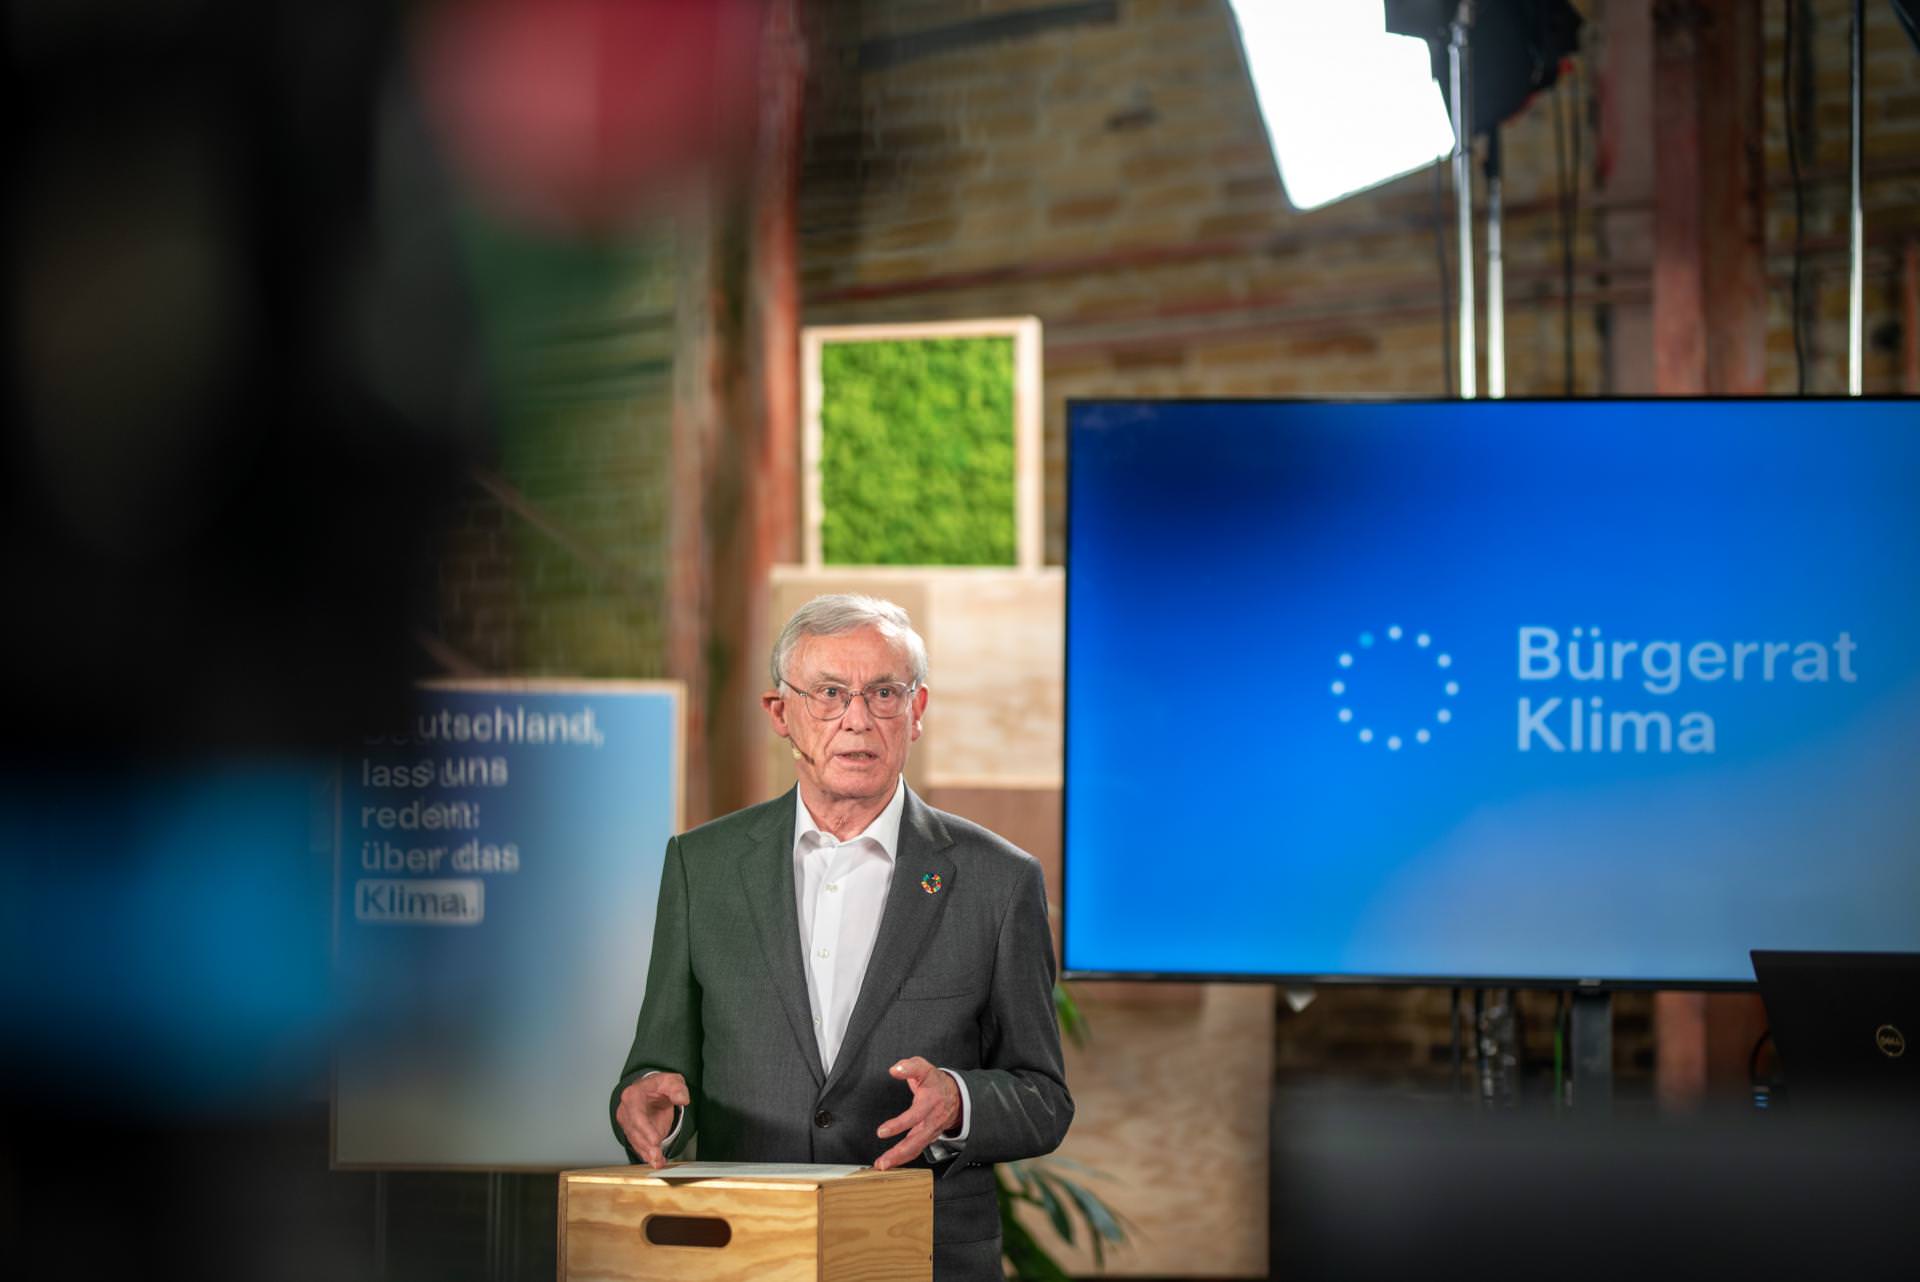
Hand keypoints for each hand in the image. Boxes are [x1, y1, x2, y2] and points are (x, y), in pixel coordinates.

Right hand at [615, 1071, 687, 1166]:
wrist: (651, 1091)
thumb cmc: (658, 1086)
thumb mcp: (671, 1081)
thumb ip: (677, 1089)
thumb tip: (682, 1099)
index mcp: (632, 1096)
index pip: (636, 1114)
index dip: (645, 1129)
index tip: (655, 1140)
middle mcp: (627, 1111)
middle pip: (635, 1131)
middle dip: (647, 1145)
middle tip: (657, 1155)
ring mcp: (629, 1124)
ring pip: (636, 1142)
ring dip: (648, 1153)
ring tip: (659, 1161)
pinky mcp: (634, 1134)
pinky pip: (640, 1146)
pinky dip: (648, 1156)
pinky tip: (657, 1162)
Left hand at [873, 1056, 960, 1170]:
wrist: (955, 1095)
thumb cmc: (935, 1082)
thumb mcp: (924, 1068)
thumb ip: (909, 1066)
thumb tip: (895, 1069)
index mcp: (930, 1102)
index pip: (915, 1116)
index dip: (899, 1125)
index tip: (882, 1132)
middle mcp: (931, 1120)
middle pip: (916, 1140)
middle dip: (899, 1152)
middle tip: (883, 1161)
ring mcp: (930, 1131)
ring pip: (916, 1148)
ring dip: (899, 1159)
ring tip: (882, 1165)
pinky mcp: (928, 1137)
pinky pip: (916, 1149)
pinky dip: (903, 1158)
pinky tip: (890, 1162)